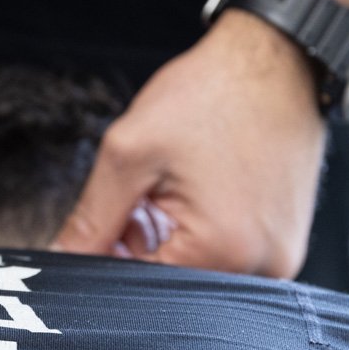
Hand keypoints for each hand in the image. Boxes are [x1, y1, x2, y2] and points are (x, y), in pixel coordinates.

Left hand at [51, 10, 326, 276]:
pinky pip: (228, 257)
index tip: (108, 223)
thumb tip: (61, 259)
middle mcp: (262, 267)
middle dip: (143, 249)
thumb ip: (91, 218)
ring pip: (197, 271)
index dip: (111, 259)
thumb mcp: (131, 152)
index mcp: (223, 251)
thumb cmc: (213, 93)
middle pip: (172, 284)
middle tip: (142, 198)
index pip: (141, 289)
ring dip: (171, 240)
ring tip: (174, 189)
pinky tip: (200, 193)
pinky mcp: (286, 243)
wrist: (278, 59)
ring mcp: (281, 258)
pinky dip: (201, 233)